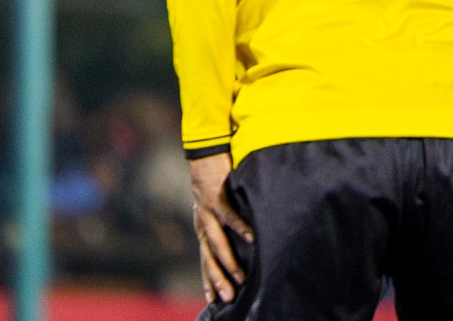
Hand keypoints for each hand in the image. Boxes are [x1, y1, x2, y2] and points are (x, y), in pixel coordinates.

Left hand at [190, 153, 253, 303]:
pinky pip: (229, 216)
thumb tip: (242, 236)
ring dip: (228, 260)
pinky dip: (240, 227)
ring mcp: (207, 211)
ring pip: (217, 242)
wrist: (204, 153)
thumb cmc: (215, 178)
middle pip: (208, 257)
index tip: (213, 300)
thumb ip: (225, 221)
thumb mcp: (218, 204)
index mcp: (203, 227)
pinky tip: (250, 239)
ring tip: (240, 276)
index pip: (204, 259)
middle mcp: (202, 223)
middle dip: (218, 279)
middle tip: (228, 296)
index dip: (208, 279)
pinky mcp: (216, 196)